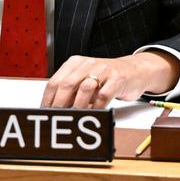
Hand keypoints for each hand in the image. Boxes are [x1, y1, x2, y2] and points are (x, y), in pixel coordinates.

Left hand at [41, 52, 179, 108]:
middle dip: (59, 104)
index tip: (45, 112)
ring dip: (78, 106)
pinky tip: (94, 113)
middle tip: (57, 117)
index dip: (48, 99)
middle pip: (67, 84)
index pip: (55, 81)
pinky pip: (103, 95)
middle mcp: (88, 64)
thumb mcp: (86, 78)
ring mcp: (103, 70)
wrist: (134, 70)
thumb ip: (72, 90)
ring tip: (75, 117)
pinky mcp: (117, 79)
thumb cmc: (106, 78)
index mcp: (75, 63)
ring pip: (85, 89)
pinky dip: (97, 107)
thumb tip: (54, 109)